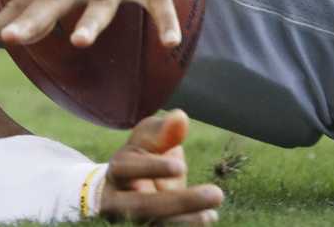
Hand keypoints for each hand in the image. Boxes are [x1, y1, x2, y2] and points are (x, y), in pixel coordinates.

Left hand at [0, 0, 191, 50]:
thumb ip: (41, 1)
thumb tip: (8, 34)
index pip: (26, 1)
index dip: (0, 22)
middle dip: (34, 19)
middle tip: (12, 40)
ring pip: (103, 2)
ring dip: (91, 21)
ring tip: (80, 42)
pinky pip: (158, 1)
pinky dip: (165, 21)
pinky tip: (168, 42)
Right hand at [100, 110, 223, 223]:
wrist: (124, 192)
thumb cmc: (140, 158)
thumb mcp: (147, 140)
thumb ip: (162, 131)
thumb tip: (181, 118)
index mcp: (117, 170)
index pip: (128, 169)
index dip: (152, 168)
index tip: (181, 166)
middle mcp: (117, 200)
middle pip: (142, 206)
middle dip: (180, 202)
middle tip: (217, 194)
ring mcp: (127, 222)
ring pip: (153, 225)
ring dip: (184, 223)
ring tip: (211, 214)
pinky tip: (206, 219)